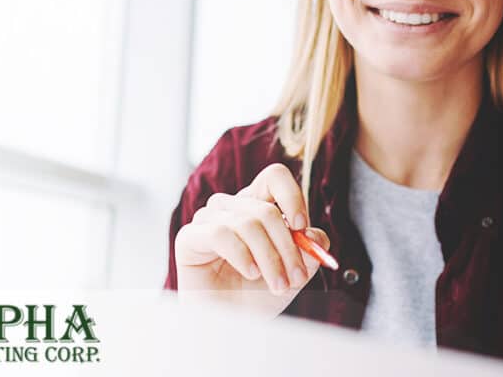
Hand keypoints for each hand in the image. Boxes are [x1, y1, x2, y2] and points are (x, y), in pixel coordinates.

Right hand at [174, 163, 331, 316]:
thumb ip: (308, 250)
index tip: (301, 226)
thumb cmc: (257, 295)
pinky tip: (250, 273)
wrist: (229, 324)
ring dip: (268, 258)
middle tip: (295, 277)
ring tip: (277, 285)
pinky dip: (241, 255)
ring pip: (247, 223)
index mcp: (256, 205)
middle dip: (287, 247)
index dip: (291, 196)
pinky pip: (219, 233)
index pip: (274, 177)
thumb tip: (314, 234)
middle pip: (266, 209)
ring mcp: (207, 219)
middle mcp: (231, 206)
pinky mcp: (189, 237)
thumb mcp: (294, 272)